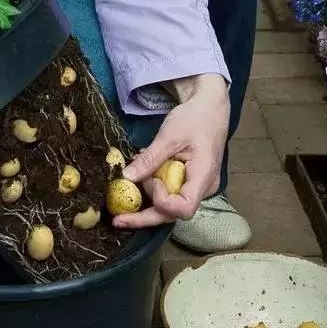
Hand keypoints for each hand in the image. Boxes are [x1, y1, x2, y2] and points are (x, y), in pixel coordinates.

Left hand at [114, 73, 229, 228]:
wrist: (209, 108)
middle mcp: (203, 189)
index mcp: (204, 177)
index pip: (183, 208)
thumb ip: (149, 159)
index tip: (152, 181)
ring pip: (169, 207)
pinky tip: (139, 179)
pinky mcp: (188, 183)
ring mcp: (196, 188)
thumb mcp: (169, 136)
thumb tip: (126, 177)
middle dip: (143, 217)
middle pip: (172, 214)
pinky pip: (169, 194)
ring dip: (146, 201)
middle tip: (117, 219)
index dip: (162, 202)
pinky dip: (151, 189)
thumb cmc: (195, 118)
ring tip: (128, 185)